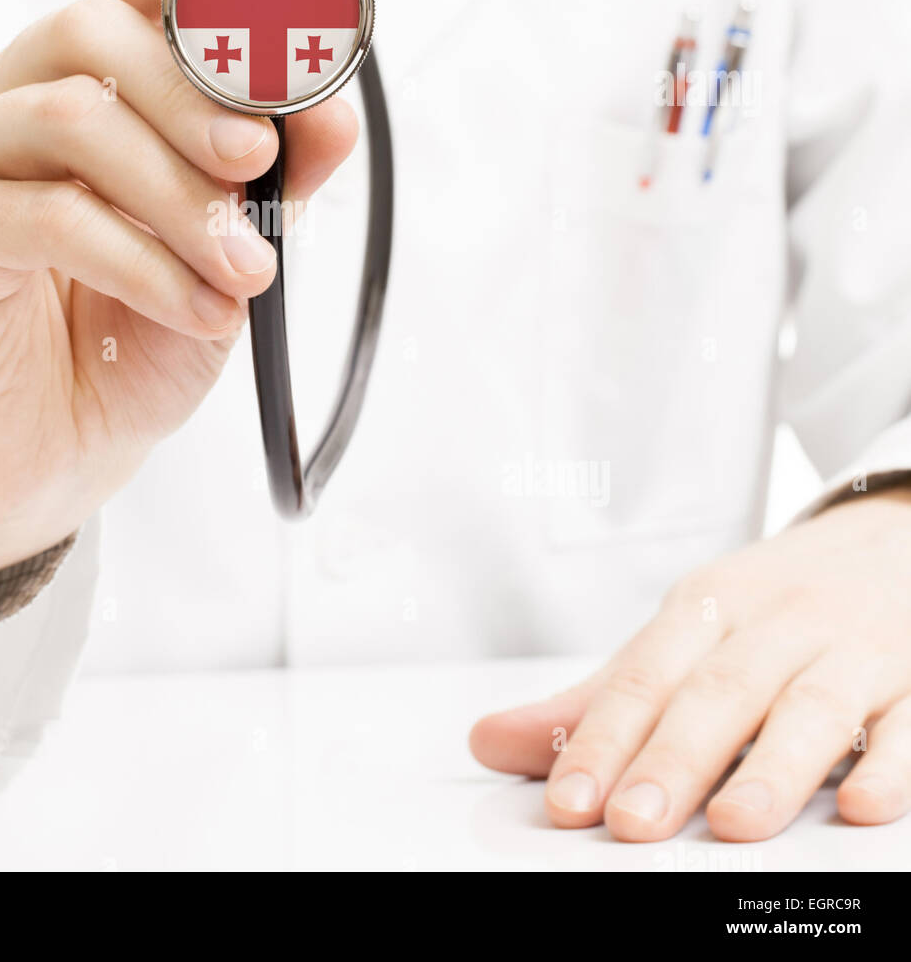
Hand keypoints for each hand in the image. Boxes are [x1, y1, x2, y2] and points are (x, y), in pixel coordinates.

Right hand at [0, 0, 356, 614]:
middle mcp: (8, 98)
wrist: (44, 460)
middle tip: (261, 165)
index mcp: (78, 82)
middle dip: (196, 96)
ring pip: (73, 116)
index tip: (293, 11)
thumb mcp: (228, 255)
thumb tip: (333, 111)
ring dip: (182, 198)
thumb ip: (276, 181)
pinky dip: (143, 261)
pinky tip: (194, 308)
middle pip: (93, 31)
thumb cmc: (122, 345)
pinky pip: (49, 214)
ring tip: (244, 272)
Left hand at [470, 492, 910, 839]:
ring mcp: (853, 648)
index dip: (602, 737)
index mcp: (708, 607)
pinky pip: (909, 722)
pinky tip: (862, 805)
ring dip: (772, 766)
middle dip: (673, 759)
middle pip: (719, 691)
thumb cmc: (773, 602)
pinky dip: (889, 763)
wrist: (891, 535)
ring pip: (812, 706)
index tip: (566, 799)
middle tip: (631, 822)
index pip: (644, 675)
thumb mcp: (685, 632)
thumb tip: (490, 742)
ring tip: (732, 824)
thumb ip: (596, 699)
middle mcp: (776, 622)